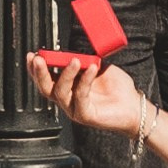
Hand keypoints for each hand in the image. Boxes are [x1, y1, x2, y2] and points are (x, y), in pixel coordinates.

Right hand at [28, 55, 146, 132]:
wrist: (135, 106)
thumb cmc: (118, 88)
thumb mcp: (98, 67)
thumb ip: (85, 61)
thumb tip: (73, 52)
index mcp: (68, 88)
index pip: (46, 79)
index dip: (36, 69)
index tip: (33, 54)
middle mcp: (68, 100)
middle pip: (45, 88)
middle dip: (39, 73)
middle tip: (38, 58)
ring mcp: (75, 109)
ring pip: (60, 92)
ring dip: (65, 74)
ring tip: (75, 60)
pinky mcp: (86, 116)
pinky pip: (80, 97)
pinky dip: (85, 81)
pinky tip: (92, 68)